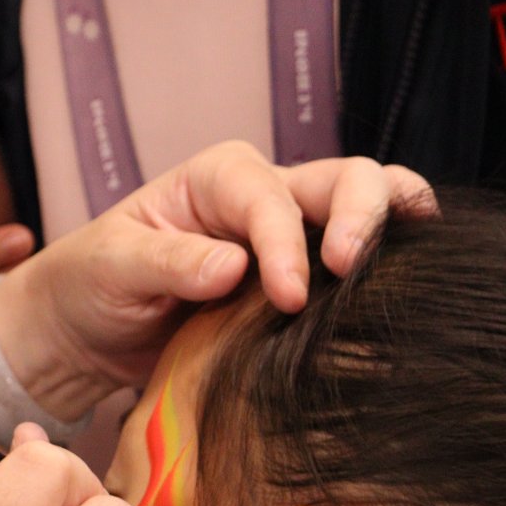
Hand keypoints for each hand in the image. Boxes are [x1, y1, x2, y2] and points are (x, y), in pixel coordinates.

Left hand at [0, 144, 435, 417]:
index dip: (287, 244)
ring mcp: (292, 236)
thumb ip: (168, 262)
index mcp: (218, 177)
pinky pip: (360, 266)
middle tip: (352, 269)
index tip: (289, 296)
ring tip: (418, 264)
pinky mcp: (303, 280)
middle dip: (365, 214)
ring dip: (395, 230)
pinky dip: (390, 271)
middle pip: (345, 179)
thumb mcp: (112, 267)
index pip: (270, 199)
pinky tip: (407, 297)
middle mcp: (265, 195)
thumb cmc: (92, 282)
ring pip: (368, 208)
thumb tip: (233, 267)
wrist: (86, 329)